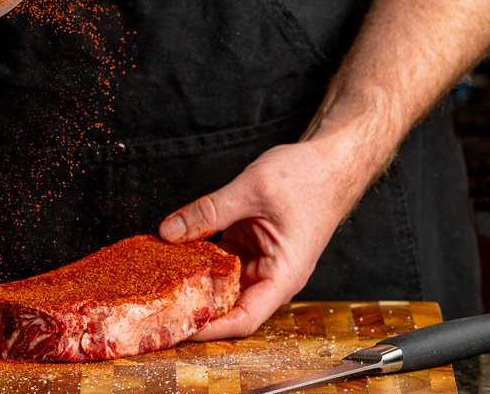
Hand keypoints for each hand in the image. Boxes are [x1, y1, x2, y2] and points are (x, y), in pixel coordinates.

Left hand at [159, 141, 355, 339]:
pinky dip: (199, 257)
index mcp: (282, 275)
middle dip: (195, 307)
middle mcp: (272, 276)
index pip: (243, 318)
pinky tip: (175, 252)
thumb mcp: (253, 189)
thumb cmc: (310, 178)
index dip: (210, 329)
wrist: (330, 161)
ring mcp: (260, 262)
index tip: (179, 328)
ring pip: (221, 283)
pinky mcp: (250, 246)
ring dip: (193, 281)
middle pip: (229, 306)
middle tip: (159, 305)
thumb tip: (170, 231)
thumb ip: (209, 211)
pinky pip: (220, 261)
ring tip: (160, 281)